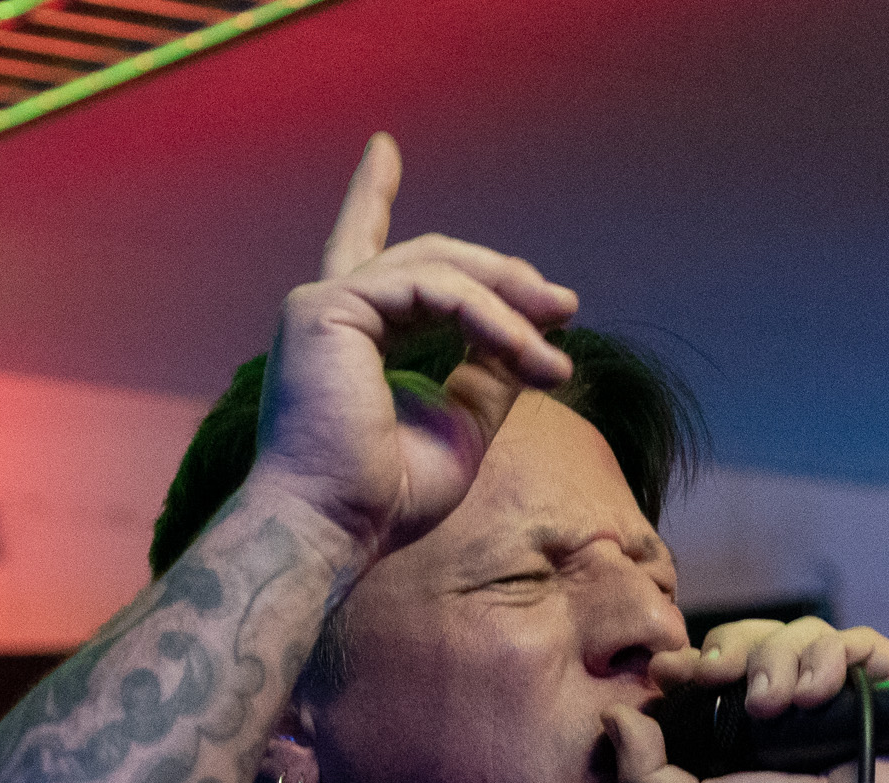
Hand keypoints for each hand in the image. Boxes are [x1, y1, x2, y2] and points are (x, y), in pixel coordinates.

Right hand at [249, 134, 579, 569]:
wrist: (333, 530)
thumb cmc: (386, 498)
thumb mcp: (461, 427)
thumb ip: (489, 373)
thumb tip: (530, 338)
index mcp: (347, 334)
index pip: (365, 251)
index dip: (370, 195)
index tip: (383, 147)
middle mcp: (328, 311)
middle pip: (432, 260)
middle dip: (504, 278)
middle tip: (565, 306)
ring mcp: (323, 304)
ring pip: (441, 271)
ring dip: (511, 307)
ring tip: (557, 351)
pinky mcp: (329, 308)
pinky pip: (436, 292)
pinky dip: (490, 319)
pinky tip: (527, 352)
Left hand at [601, 617, 888, 782]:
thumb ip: (643, 773)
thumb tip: (615, 716)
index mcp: (749, 734)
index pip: (715, 670)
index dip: (692, 662)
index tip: (670, 672)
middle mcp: (796, 708)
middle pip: (754, 639)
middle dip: (731, 651)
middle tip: (721, 679)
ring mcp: (846, 695)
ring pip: (802, 633)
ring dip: (777, 660)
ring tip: (778, 708)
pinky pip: (855, 641)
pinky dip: (828, 658)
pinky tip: (816, 697)